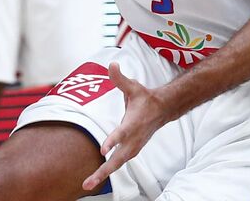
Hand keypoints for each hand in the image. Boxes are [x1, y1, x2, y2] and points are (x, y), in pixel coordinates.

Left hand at [81, 62, 171, 192]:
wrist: (163, 110)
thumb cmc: (145, 98)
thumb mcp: (133, 86)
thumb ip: (120, 78)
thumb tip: (112, 64)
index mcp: (132, 124)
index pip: (121, 134)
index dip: (112, 142)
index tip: (102, 151)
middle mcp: (133, 139)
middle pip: (117, 159)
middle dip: (102, 171)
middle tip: (88, 182)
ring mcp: (133, 148)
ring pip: (117, 165)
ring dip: (102, 175)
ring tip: (86, 184)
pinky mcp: (132, 152)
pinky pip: (118, 164)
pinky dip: (108, 173)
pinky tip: (95, 179)